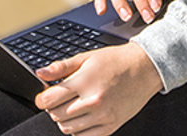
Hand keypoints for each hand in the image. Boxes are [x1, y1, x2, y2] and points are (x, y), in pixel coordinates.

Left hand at [34, 43, 162, 134]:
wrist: (145, 68)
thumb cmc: (117, 61)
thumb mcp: (87, 58)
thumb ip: (62, 67)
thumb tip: (41, 73)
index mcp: (85, 81)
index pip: (49, 100)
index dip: (42, 99)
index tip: (44, 98)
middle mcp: (93, 100)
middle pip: (56, 115)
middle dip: (53, 108)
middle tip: (60, 100)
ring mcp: (103, 116)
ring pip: (67, 128)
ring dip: (64, 119)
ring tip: (72, 107)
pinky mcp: (111, 126)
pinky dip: (78, 129)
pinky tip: (83, 117)